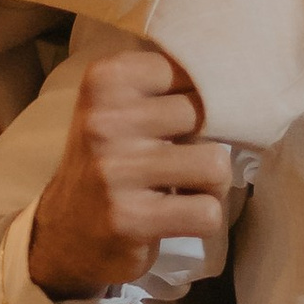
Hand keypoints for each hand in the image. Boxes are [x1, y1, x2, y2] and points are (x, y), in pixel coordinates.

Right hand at [28, 40, 231, 299]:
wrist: (65, 234)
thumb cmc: (109, 163)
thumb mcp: (122, 108)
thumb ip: (169, 84)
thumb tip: (238, 81)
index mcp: (106, 80)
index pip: (192, 69)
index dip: (205, 97)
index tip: (184, 119)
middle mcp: (105, 121)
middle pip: (207, 115)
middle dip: (208, 142)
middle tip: (183, 161)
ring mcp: (115, 171)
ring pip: (215, 164)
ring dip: (212, 185)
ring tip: (184, 191)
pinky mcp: (130, 219)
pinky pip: (207, 213)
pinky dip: (204, 220)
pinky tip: (177, 219)